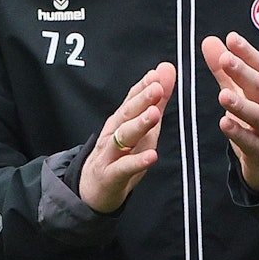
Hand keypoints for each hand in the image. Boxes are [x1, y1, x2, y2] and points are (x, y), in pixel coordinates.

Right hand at [78, 62, 176, 212]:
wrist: (91, 190)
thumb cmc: (120, 155)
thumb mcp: (141, 128)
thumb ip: (156, 100)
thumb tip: (167, 69)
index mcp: (121, 120)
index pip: (132, 99)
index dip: (143, 86)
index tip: (157, 74)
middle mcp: (113, 133)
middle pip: (127, 114)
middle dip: (142, 100)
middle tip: (157, 87)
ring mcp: (110, 154)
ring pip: (123, 137)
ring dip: (139, 125)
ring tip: (154, 114)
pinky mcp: (110, 176)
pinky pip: (124, 168)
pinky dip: (137, 162)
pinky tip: (152, 156)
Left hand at [202, 32, 258, 194]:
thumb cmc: (254, 123)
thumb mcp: (240, 94)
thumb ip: (224, 70)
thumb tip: (210, 41)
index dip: (246, 52)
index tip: (232, 38)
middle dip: (243, 72)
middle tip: (226, 59)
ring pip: (257, 115)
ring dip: (240, 104)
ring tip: (223, 95)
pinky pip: (250, 142)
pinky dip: (238, 133)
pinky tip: (224, 123)